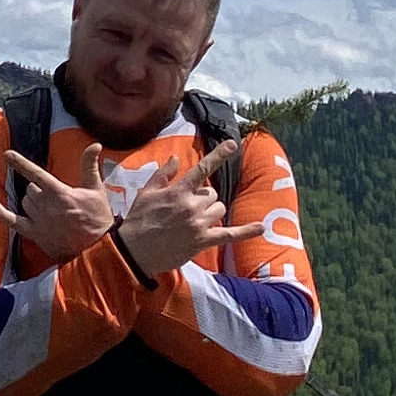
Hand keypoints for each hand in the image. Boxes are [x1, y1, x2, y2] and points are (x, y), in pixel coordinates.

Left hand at [0, 150, 116, 260]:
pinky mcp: (35, 235)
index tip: (7, 154)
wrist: (98, 248)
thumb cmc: (99, 218)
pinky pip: (13, 222)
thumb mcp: (96, 189)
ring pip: (25, 203)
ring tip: (49, 208)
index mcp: (60, 193)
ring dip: (32, 201)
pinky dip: (0, 213)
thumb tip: (95, 144)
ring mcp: (39, 221)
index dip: (21, 163)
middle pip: (31, 189)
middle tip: (55, 197)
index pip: (37, 174)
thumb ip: (90, 165)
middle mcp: (46, 206)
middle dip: (39, 189)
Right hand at [116, 166, 268, 280]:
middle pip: (212, 194)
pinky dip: (246, 231)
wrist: (134, 251)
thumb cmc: (138, 220)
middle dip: (204, 198)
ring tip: (194, 221)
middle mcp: (191, 205)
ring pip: (219, 209)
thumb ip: (163, 174)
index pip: (202, 169)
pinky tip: (261, 227)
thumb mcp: (146, 193)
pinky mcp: (202, 241)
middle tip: (187, 209)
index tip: (232, 144)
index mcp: (178, 191)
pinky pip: (230, 234)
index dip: (218, 155)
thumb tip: (176, 159)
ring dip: (211, 212)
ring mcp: (198, 224)